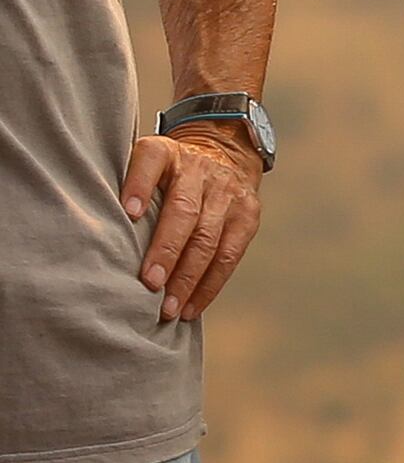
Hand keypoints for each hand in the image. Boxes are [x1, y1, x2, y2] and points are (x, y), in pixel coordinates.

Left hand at [123, 131, 263, 325]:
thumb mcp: (143, 164)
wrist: (224, 155)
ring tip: (169, 308)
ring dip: (189, 278)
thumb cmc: (167, 172)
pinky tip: (190, 307)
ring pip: (210, 239)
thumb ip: (123, 188)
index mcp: (167, 154)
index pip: (151, 163)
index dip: (140, 187)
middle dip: (167, 251)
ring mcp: (229, 194)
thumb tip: (96, 230)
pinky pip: (230, 255)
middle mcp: (200, 171)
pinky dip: (210, 285)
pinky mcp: (248, 216)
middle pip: (185, 212)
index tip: (129, 212)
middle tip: (150, 284)